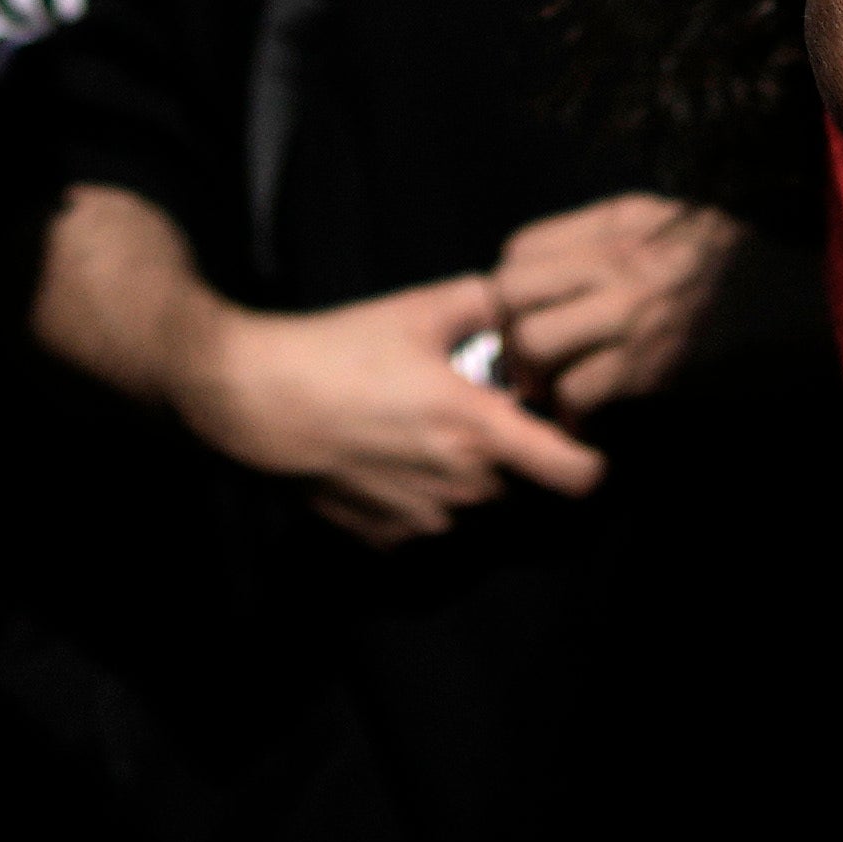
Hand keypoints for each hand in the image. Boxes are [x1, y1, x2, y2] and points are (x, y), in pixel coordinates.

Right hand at [179, 274, 602, 546]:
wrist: (256, 400)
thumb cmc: (338, 350)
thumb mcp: (416, 308)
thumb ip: (483, 304)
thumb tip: (517, 308)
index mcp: (479, 429)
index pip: (575, 472)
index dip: (586, 456)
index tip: (568, 434)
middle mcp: (461, 486)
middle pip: (513, 477)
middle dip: (498, 446)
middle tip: (454, 401)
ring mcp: (422, 519)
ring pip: (468, 500)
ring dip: (456, 470)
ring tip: (407, 423)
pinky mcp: (384, 537)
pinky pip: (423, 518)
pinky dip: (414, 492)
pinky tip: (379, 452)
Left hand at [484, 191, 747, 425]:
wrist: (804, 309)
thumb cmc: (736, 275)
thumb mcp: (672, 229)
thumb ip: (607, 242)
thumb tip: (543, 277)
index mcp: (621, 222)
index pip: (520, 250)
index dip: (513, 292)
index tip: (531, 321)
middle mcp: (619, 260)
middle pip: (511, 291)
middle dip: (510, 334)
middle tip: (532, 364)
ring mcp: (634, 312)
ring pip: (533, 340)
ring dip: (537, 377)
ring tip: (559, 393)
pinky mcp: (652, 366)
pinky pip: (576, 391)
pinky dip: (574, 415)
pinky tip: (593, 420)